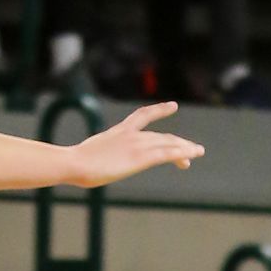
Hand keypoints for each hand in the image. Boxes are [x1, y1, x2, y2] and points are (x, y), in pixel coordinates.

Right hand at [67, 102, 203, 186]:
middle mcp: (130, 135)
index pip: (142, 116)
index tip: (172, 105)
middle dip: (178, 142)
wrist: (73, 163)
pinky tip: (192, 155)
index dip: (159, 110)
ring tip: (197, 152)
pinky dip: (182, 153)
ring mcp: (136, 145)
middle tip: (191, 149)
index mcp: (117, 132)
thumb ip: (91, 157)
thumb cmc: (72, 163)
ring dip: (185, 148)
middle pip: (161, 135)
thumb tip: (79, 165)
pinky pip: (167, 153)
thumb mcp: (84, 156)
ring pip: (168, 143)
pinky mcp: (141, 157)